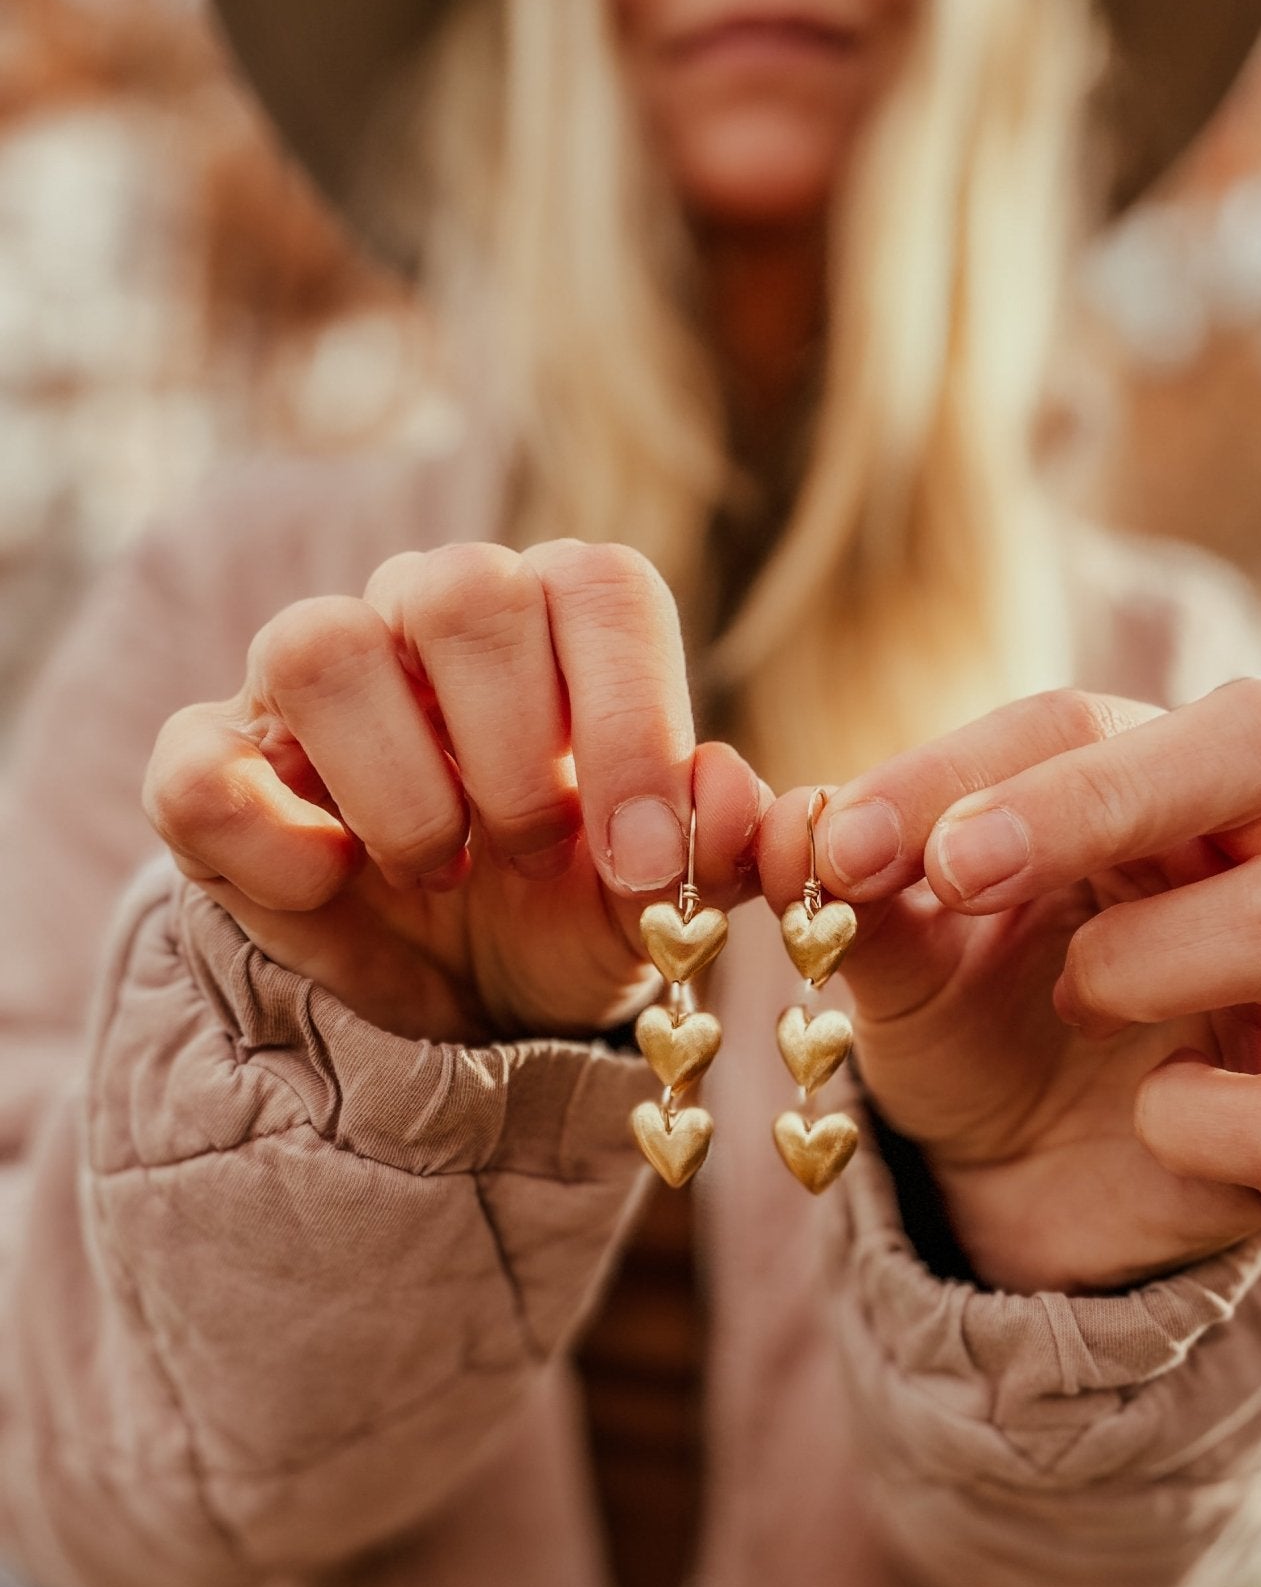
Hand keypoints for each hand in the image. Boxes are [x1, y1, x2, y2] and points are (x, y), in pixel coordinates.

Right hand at [145, 541, 764, 1041]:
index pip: (599, 586)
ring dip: (400, 790)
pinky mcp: (212, 763)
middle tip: (531, 852)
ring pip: (320, 647)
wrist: (449, 1000)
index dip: (631, 720)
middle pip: (461, 587)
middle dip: (512, 749)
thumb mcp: (652, 905)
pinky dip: (273, 841)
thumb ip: (717, 850)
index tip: (643, 855)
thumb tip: (731, 798)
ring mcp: (307, 683)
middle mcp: (427, 621)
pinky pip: (203, 764)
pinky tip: (333, 884)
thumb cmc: (562, 915)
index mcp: (556, 626)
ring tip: (440, 869)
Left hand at [758, 680, 1260, 1292]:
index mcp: (1155, 789)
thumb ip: (849, 887)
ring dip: (1145, 957)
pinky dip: (1208, 1119)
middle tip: (960, 875)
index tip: (843, 848)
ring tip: (1069, 1002)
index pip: (1086, 719)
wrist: (1025, 1191)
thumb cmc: (979, 1029)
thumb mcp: (900, 957)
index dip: (960, 770)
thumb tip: (773, 821)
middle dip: (1099, 799)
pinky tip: (1145, 1118)